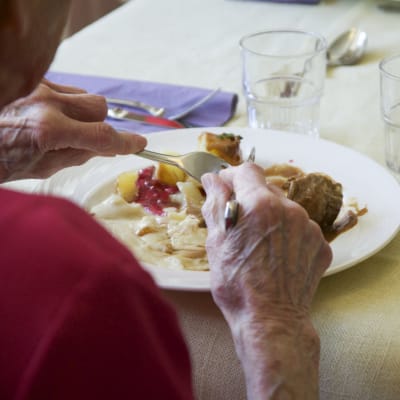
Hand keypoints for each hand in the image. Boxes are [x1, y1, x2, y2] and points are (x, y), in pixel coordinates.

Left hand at [0, 79, 146, 181]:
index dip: (126, 142)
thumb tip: (106, 148)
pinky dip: (68, 105)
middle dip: (101, 125)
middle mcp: (46, 104)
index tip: (139, 145)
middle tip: (89, 141)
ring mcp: (38, 88)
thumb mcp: (43, 168)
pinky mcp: (31, 81)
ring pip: (84, 96)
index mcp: (49, 131)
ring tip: (66, 128)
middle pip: (99, 107)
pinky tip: (52, 116)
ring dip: (84, 114)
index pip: (102, 136)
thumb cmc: (1, 161)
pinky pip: (66, 90)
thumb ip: (78, 155)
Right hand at [201, 162, 331, 399]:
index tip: (224, 189)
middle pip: (266, 189)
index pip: (247, 171)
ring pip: (285, 209)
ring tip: (259, 244)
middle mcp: (290, 208)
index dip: (232, 177)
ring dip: (270, 217)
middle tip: (238, 224)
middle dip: (250, 200)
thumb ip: (215, 203)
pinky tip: (277, 256)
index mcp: (260, 203)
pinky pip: (300, 229)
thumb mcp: (216, 241)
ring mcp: (310, 227)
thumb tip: (213, 178)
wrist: (270, 319)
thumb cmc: (235, 282)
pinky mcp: (321, 245)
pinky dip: (287, 235)